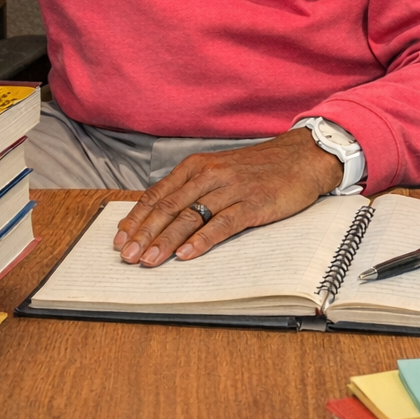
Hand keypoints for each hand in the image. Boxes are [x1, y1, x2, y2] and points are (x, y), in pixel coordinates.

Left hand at [113, 128, 344, 266]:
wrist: (300, 158)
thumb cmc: (257, 169)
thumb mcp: (219, 172)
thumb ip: (193, 190)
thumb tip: (161, 217)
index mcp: (196, 166)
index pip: (157, 193)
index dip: (136, 217)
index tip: (119, 238)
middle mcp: (209, 174)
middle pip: (168, 206)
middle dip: (143, 233)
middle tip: (126, 257)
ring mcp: (230, 188)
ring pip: (190, 216)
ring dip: (166, 240)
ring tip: (148, 260)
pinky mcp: (252, 203)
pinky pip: (222, 223)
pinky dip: (202, 240)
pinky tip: (186, 254)